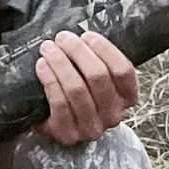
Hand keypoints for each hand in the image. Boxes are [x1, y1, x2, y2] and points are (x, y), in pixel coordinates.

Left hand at [35, 29, 137, 145]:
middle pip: (98, 77)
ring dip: (60, 63)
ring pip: (77, 89)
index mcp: (126, 98)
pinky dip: (49, 81)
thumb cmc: (77, 92)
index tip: (86, 35)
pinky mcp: (68, 135)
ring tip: (48, 49)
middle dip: (77, 52)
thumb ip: (95, 58)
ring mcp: (91, 128)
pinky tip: (41, 66)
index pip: (123, 71)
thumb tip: (81, 33)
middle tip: (61, 38)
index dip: (105, 49)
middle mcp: (112, 116)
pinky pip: (59, 104)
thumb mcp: (93, 76)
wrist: (55, 123)